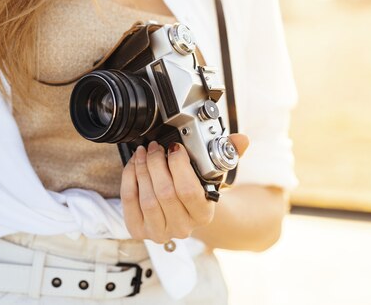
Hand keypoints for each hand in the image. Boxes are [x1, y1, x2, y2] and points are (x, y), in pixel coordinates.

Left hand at [120, 134, 248, 243]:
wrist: (183, 212)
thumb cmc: (197, 189)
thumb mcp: (214, 173)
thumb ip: (229, 153)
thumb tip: (240, 139)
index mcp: (203, 214)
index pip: (189, 191)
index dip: (178, 165)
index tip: (175, 146)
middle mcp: (182, 228)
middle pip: (164, 193)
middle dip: (156, 163)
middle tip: (155, 146)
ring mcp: (159, 232)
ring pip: (147, 198)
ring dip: (142, 169)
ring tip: (143, 152)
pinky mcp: (139, 230)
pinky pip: (130, 202)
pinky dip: (129, 179)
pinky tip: (134, 165)